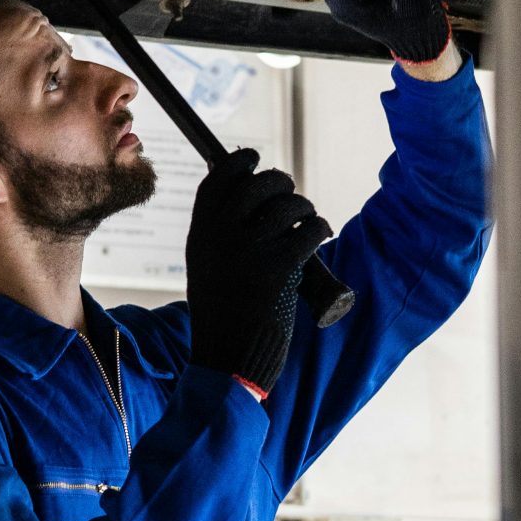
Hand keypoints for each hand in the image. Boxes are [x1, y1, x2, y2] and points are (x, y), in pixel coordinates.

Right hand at [185, 150, 331, 396]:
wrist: (228, 361)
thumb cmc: (222, 317)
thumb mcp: (205, 268)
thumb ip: (218, 236)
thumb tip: (247, 199)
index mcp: (200, 235)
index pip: (217, 181)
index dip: (238, 164)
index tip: (253, 159)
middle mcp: (221, 237)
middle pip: (257, 186)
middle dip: (279, 182)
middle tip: (290, 191)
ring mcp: (250, 251)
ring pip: (288, 205)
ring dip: (304, 206)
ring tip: (309, 218)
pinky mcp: (280, 268)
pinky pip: (308, 230)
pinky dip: (319, 227)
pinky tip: (320, 232)